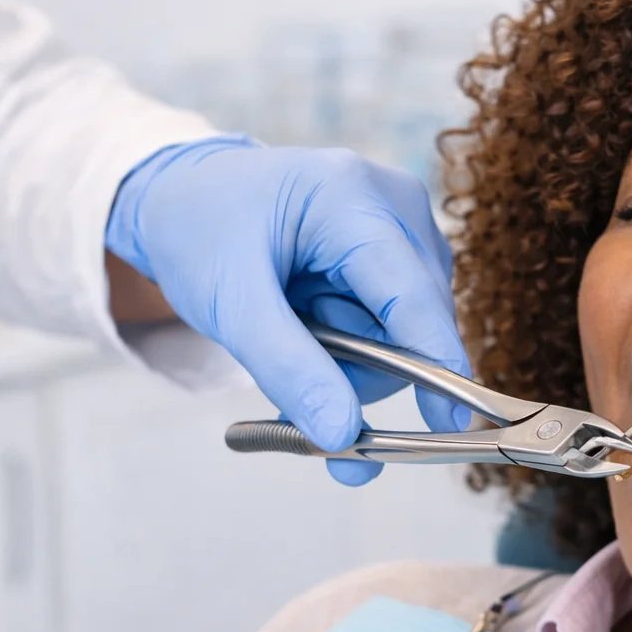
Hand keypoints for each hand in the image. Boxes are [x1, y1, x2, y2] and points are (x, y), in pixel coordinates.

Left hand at [106, 136, 470, 484]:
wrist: (183, 197)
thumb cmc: (199, 233)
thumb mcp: (229, 304)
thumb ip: (288, 369)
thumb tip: (342, 435)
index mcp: (352, 196)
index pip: (412, 295)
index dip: (435, 365)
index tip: (448, 427)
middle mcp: (395, 203)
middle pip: (413, 322)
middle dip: (359, 369)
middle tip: (294, 383)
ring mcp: (402, 226)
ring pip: (405, 333)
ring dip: (349, 360)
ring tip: (289, 333)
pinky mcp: (398, 251)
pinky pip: (393, 324)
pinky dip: (352, 348)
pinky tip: (308, 330)